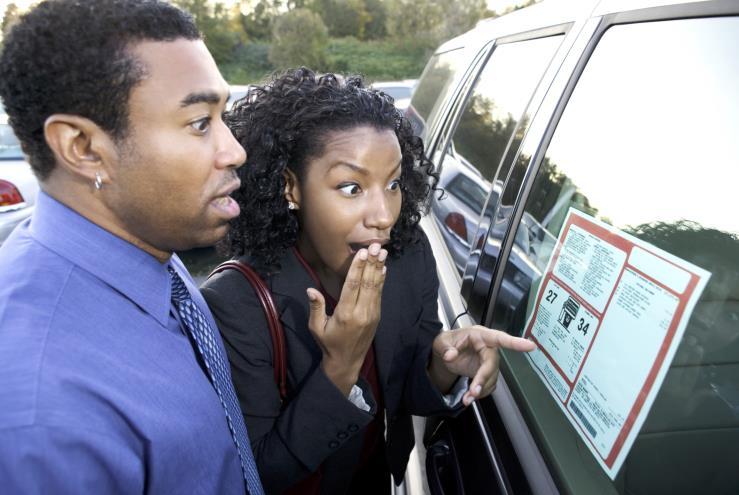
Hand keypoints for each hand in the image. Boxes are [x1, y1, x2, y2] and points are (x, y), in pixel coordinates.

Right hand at [306, 243, 387, 395]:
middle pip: (367, 283)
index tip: (362, 252)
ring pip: (376, 287)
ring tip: (382, 252)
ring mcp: (371, 314)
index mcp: (345, 314)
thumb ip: (316, 308)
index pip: (352, 286)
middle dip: (371, 263)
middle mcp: (361, 313)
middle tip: (376, 245)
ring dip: (378, 268)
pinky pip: (379, 295)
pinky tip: (383, 268)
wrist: (347, 362)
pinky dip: (381, 280)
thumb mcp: (316, 328)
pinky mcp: (376, 316)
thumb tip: (310, 290)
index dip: (358, 268)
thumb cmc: (328, 343)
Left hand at [429, 326, 535, 405]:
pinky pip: (489, 385)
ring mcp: (489, 361)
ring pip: (491, 378)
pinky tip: (469, 397)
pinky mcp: (487, 373)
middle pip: (492, 364)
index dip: (515, 343)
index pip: (499, 338)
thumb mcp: (441, 342)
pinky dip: (480, 393)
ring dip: (480, 390)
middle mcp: (488, 348)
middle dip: (483, 379)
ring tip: (466, 399)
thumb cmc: (447, 342)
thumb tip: (451, 355)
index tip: (530, 346)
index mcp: (479, 335)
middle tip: (473, 392)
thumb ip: (446, 348)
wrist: (445, 353)